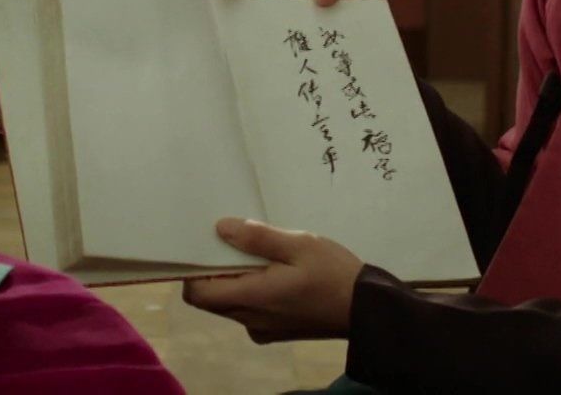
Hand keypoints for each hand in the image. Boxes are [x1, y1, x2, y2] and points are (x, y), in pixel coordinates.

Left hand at [182, 218, 364, 342]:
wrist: (366, 309)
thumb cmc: (333, 273)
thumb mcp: (299, 244)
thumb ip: (258, 238)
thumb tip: (220, 228)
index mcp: (253, 298)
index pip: (198, 294)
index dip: (193, 271)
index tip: (204, 246)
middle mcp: (251, 319)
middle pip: (211, 300)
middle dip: (214, 273)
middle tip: (232, 243)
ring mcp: (262, 329)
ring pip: (229, 305)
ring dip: (233, 282)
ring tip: (257, 255)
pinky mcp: (275, 331)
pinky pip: (248, 311)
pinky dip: (250, 292)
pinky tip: (272, 273)